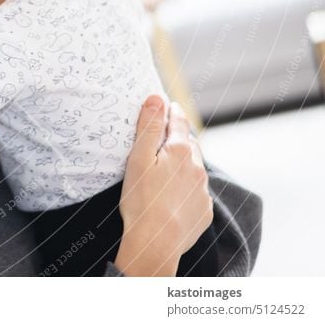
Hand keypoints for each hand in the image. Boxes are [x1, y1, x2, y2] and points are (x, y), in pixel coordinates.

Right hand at [114, 95, 213, 276]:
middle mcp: (196, 168)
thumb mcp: (138, 159)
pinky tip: (174, 195)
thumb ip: (148, 127)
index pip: (178, 122)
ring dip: (184, 162)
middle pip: (189, 143)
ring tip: (168, 167)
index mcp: (179, 151)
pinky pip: (197, 192)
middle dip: (179, 136)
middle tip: (166, 135)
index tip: (170, 104)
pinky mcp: (203, 211)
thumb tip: (157, 97)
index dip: (172, 111)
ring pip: (195, 168)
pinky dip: (187, 187)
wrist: (156, 243)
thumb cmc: (141, 200)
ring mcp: (202, 191)